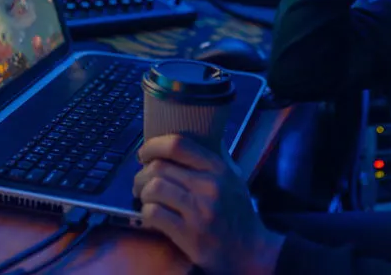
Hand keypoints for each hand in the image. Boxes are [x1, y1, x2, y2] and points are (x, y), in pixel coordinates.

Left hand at [133, 134, 284, 274]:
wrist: (249, 250)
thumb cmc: (237, 212)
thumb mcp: (232, 178)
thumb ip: (210, 159)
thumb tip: (183, 140)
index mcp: (218, 168)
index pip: (177, 145)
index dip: (153, 146)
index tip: (143, 154)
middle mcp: (209, 185)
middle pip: (159, 167)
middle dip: (142, 175)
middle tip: (140, 184)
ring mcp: (199, 210)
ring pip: (153, 188)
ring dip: (142, 194)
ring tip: (145, 199)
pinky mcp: (189, 234)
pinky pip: (154, 214)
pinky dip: (146, 213)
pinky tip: (151, 217)